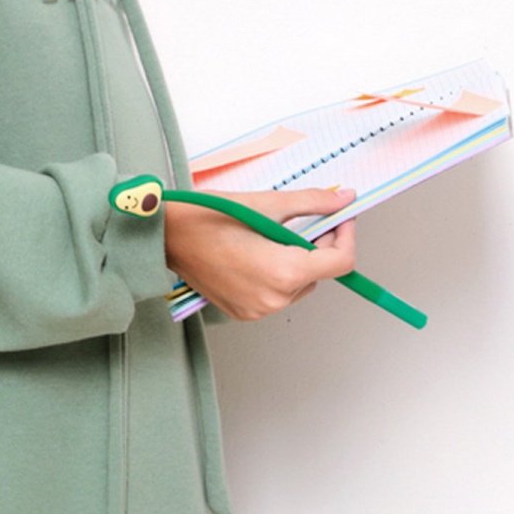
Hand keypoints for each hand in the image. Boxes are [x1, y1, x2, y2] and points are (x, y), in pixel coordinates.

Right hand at [161, 183, 359, 321]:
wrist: (168, 236)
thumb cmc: (210, 218)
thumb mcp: (269, 204)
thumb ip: (314, 203)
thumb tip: (344, 200)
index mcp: (285, 272)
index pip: (341, 262)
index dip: (346, 236)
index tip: (340, 219)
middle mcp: (274, 298)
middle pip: (319, 274)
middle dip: (316, 248)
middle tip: (298, 224)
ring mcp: (258, 310)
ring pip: (298, 286)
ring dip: (295, 263)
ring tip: (267, 241)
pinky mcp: (243, 313)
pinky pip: (275, 295)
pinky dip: (274, 277)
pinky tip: (254, 257)